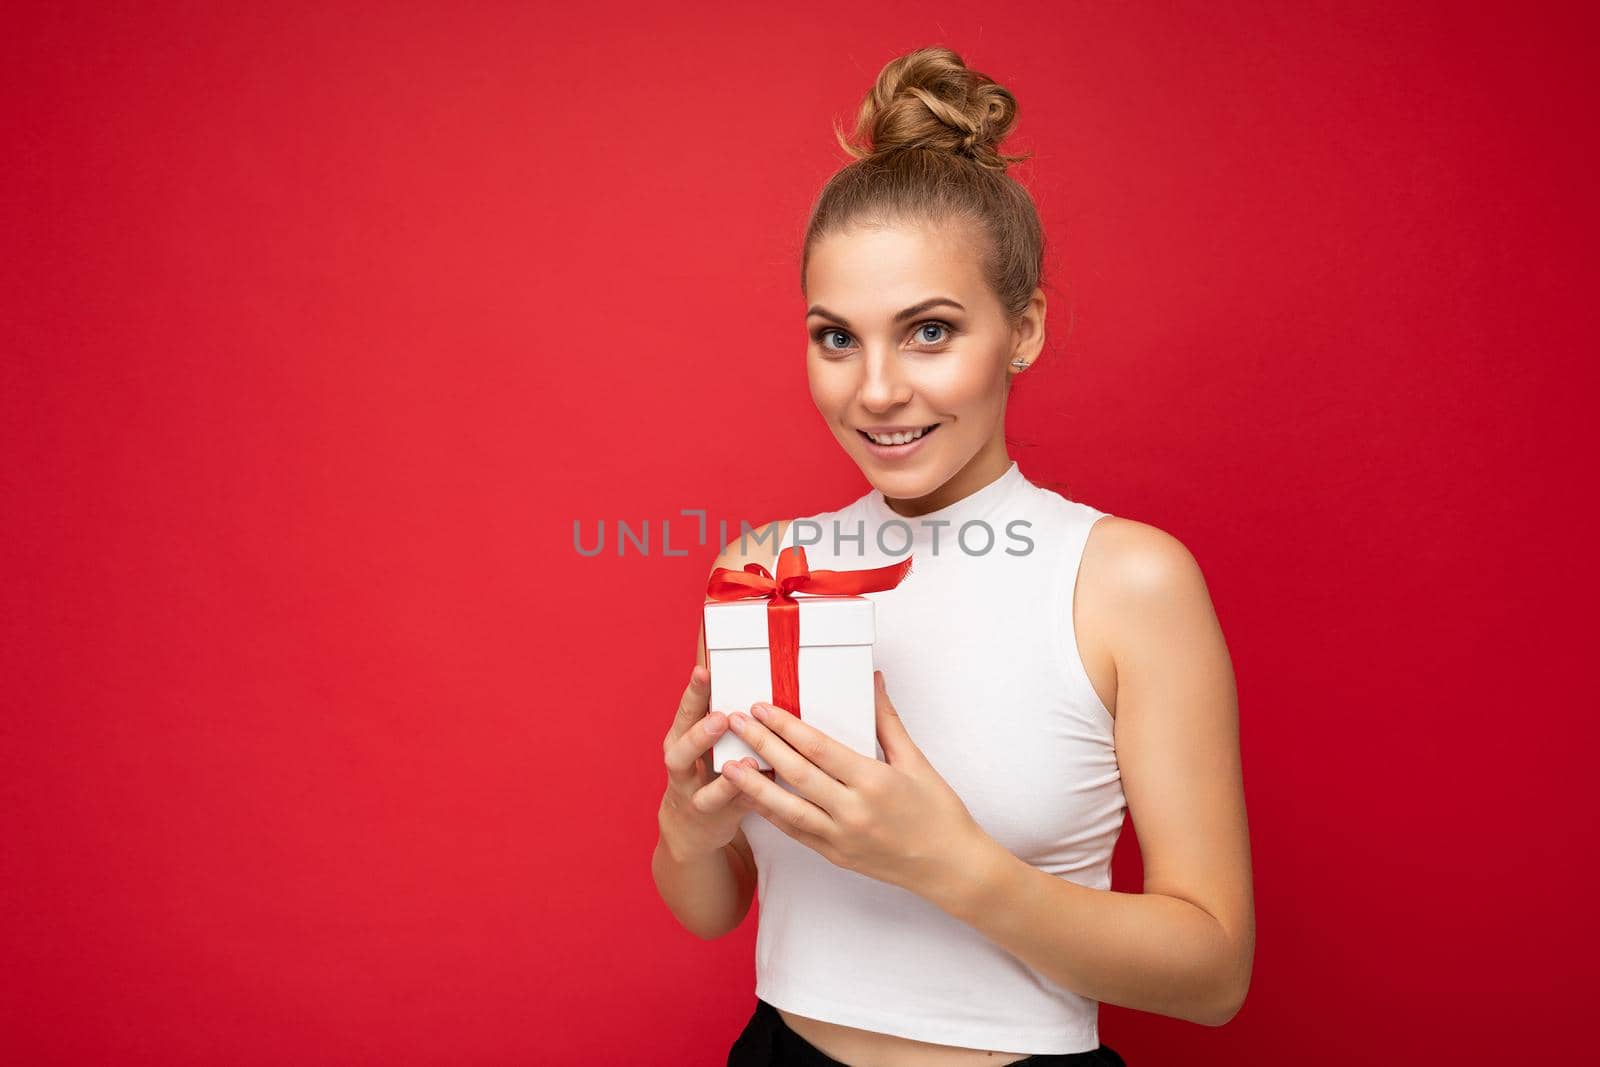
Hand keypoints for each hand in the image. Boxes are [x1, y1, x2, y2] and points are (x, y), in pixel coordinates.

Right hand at [657, 664, 769, 861]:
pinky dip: (748, 800)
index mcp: (679, 741)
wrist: (692, 826)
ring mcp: (696, 798)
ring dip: (725, 779)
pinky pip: (733, 811)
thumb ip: (715, 711)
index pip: (684, 713)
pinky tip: (763, 788)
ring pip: (704, 792)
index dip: (693, 693)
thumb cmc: (704, 767)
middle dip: (699, 735)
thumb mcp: (702, 740)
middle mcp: (681, 769)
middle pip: (681, 752)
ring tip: (745, 760)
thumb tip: (732, 662)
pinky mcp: (717, 820)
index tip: (704, 671)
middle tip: (721, 718)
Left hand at [719, 670, 992, 900]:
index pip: (818, 748)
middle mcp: (853, 810)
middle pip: (796, 773)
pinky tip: (753, 798)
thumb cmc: (939, 812)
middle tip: (735, 722)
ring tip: (726, 765)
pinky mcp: (836, 856)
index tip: (761, 708)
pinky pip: (796, 832)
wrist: (951, 867)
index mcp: (873, 781)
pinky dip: (772, 814)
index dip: (785, 726)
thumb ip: (887, 720)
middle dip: (762, 744)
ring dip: (753, 786)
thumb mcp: (916, 761)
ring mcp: (841, 837)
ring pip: (786, 809)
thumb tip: (873, 680)